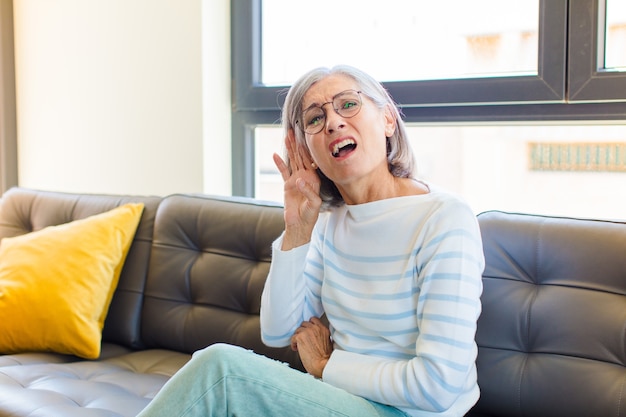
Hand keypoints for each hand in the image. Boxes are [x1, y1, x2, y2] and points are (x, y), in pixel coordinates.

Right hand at [273, 130, 321, 249]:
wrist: (299, 225)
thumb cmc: (310, 215)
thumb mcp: (313, 204)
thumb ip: (308, 191)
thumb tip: (299, 180)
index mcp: (314, 179)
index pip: (311, 160)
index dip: (309, 148)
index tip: (307, 136)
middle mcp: (306, 177)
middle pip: (301, 156)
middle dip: (298, 143)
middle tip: (294, 129)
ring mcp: (296, 180)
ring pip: (292, 160)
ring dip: (290, 148)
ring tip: (286, 135)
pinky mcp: (287, 185)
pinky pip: (283, 171)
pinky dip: (279, 163)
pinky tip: (275, 155)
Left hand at [291, 317, 331, 378]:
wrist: (323, 364)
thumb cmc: (325, 358)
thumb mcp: (327, 342)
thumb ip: (321, 335)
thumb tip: (313, 335)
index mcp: (323, 329)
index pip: (313, 319)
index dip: (309, 325)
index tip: (307, 331)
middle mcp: (315, 328)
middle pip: (304, 324)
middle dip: (302, 331)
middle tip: (302, 340)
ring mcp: (307, 332)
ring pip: (298, 330)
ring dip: (297, 337)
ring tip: (299, 346)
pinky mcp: (300, 337)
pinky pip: (293, 338)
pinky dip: (293, 344)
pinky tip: (297, 349)